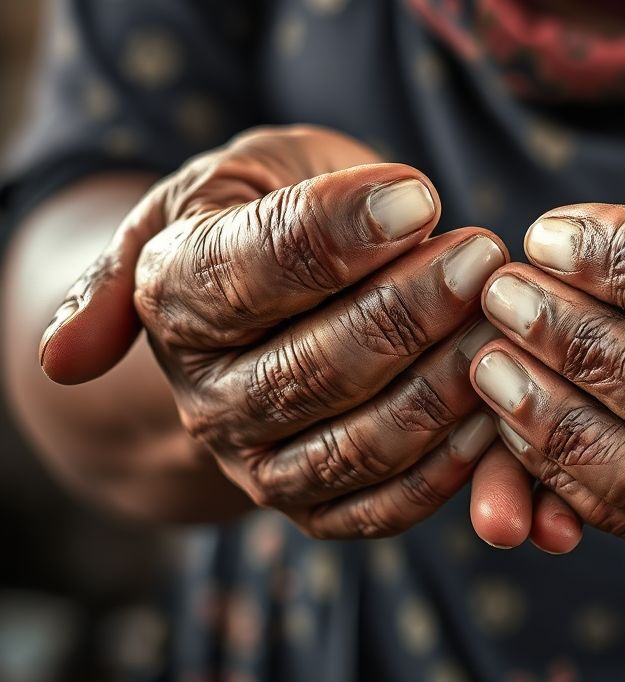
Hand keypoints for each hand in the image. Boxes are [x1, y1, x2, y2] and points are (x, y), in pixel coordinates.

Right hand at [40, 125, 508, 537]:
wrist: (282, 285)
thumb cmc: (271, 206)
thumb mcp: (239, 176)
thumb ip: (187, 234)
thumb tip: (65, 359)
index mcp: (171, 293)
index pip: (244, 274)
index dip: (334, 237)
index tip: (418, 196)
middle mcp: (207, 392)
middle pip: (309, 368)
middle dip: (407, 312)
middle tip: (481, 258)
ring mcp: (259, 458)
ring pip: (356, 442)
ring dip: (442, 385)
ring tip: (503, 321)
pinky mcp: (319, 502)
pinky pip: (385, 505)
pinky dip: (450, 464)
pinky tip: (500, 402)